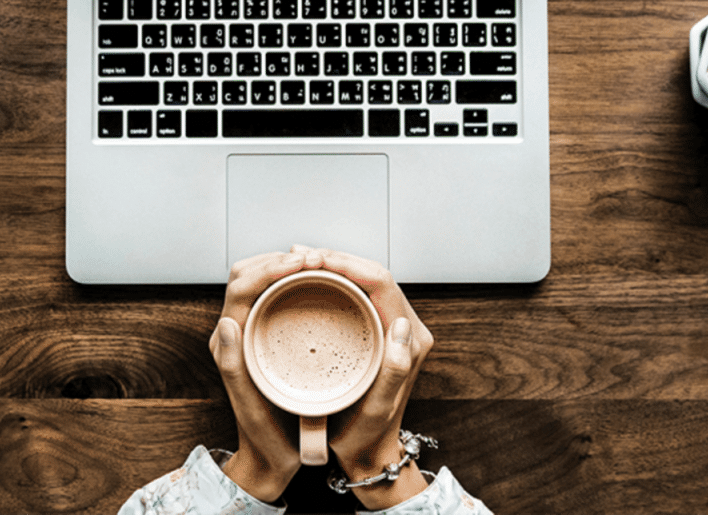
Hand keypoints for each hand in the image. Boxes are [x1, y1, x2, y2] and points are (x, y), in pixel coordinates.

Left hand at [209, 249, 309, 500]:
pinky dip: (292, 280)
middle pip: (248, 274)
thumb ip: (232, 367)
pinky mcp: (264, 336)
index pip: (242, 286)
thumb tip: (225, 321)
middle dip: (279, 258)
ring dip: (285, 265)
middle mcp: (233, 332)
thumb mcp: (250, 406)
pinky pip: (273, 295)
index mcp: (228, 343)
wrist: (268, 460)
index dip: (270, 267)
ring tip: (321, 263)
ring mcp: (249, 332)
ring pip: (260, 280)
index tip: (303, 263)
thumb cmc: (264, 437)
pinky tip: (318, 283)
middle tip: (319, 258)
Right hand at [297, 246, 435, 508]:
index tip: (312, 259)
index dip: (347, 263)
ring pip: (366, 280)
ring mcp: (395, 328)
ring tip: (299, 260)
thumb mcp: (379, 409)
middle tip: (297, 254)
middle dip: (337, 257)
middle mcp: (407, 328)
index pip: (381, 282)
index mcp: (410, 339)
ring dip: (336, 265)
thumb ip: (396, 370)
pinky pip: (361, 293)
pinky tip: (311, 278)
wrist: (369, 453)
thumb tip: (401, 325)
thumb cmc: (366, 435)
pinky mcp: (382, 332)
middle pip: (374, 274)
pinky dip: (336, 279)